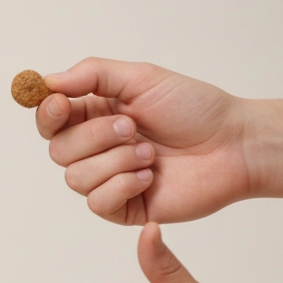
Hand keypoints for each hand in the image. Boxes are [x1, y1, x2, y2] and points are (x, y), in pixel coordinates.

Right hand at [37, 58, 253, 224]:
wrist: (234, 145)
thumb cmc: (195, 109)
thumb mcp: (142, 77)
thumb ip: (92, 75)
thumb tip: (48, 81)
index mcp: (95, 115)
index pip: (49, 119)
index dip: (48, 113)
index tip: (62, 102)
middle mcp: (96, 148)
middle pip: (58, 150)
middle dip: (95, 137)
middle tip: (133, 127)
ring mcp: (107, 179)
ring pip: (75, 177)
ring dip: (115, 161)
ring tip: (150, 154)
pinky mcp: (123, 207)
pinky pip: (97, 202)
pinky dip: (122, 186)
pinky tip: (150, 177)